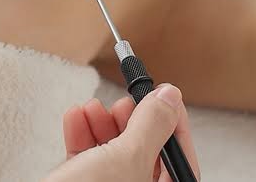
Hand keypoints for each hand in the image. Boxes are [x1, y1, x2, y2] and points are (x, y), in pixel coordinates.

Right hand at [45, 84, 199, 181]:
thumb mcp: (126, 157)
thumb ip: (151, 125)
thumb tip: (169, 98)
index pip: (179, 158)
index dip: (172, 122)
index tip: (164, 95)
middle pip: (145, 153)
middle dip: (130, 121)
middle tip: (123, 103)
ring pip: (113, 154)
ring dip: (101, 124)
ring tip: (91, 108)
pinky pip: (88, 160)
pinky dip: (81, 136)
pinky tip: (76, 118)